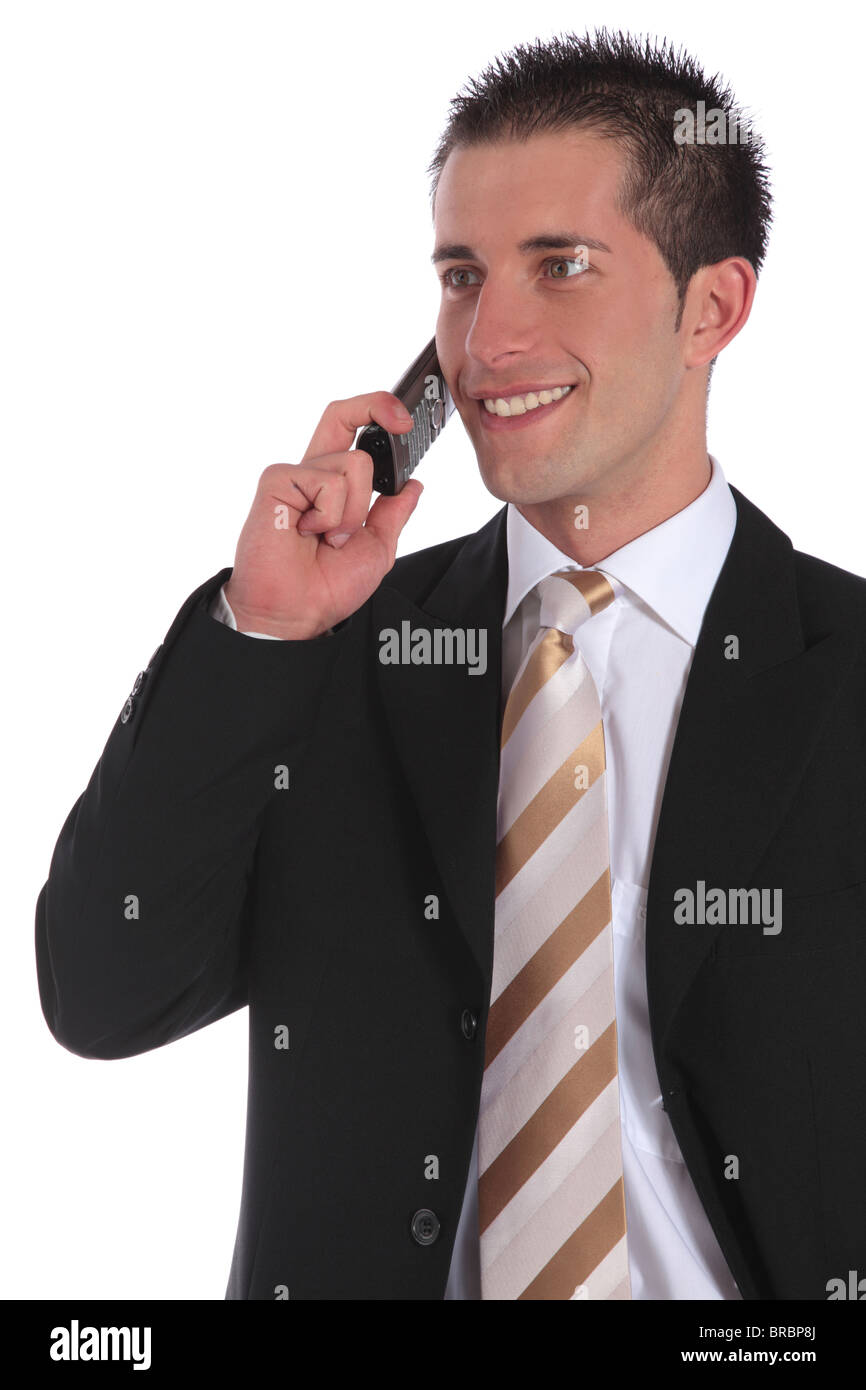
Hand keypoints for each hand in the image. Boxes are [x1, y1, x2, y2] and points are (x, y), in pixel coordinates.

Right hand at [223, 393, 421, 638]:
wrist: (295, 612)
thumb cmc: (325, 587)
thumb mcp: (377, 547)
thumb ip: (393, 512)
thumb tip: (413, 483)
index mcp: (332, 487)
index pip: (352, 433)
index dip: (378, 415)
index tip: (406, 423)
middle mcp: (313, 474)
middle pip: (341, 415)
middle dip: (377, 404)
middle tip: (403, 422)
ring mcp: (294, 475)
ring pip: (353, 463)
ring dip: (353, 511)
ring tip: (329, 539)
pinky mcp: (277, 481)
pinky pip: (328, 481)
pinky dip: (330, 515)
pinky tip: (308, 533)